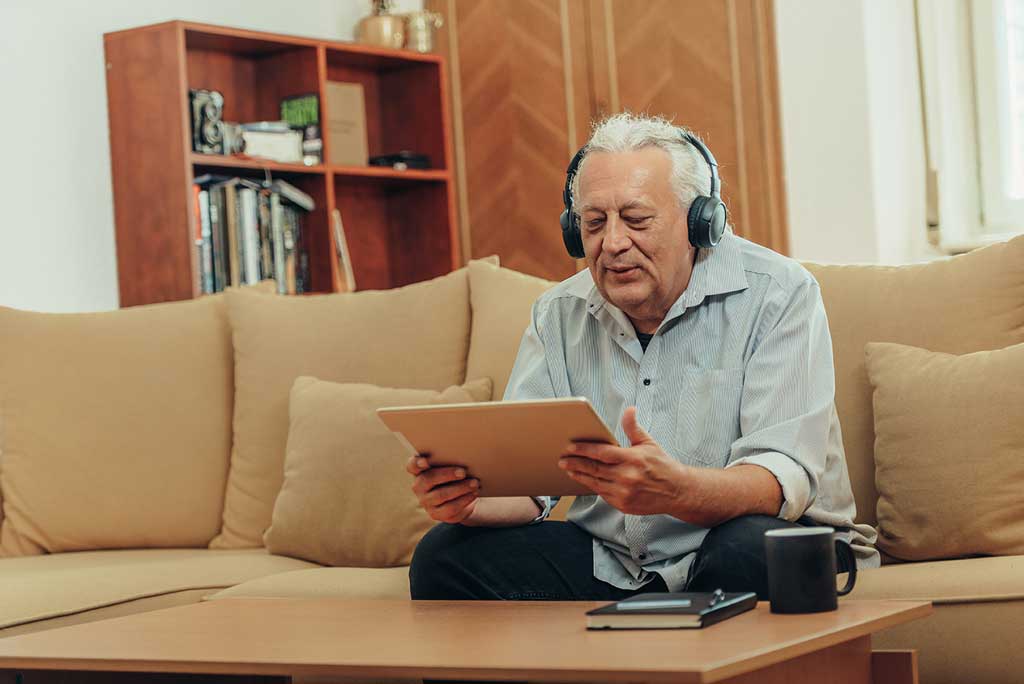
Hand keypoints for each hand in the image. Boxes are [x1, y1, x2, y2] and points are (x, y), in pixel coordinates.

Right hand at [406, 455, 479, 523]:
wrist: (462, 498)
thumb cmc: (455, 476)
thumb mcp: (451, 466)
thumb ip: (450, 460)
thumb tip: (463, 456)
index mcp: (419, 470)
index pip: (412, 465)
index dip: (417, 463)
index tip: (425, 461)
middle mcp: (419, 486)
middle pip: (428, 479)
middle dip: (447, 474)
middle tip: (463, 472)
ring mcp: (426, 502)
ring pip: (441, 495)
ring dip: (460, 488)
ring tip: (474, 483)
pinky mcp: (436, 514)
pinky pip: (450, 508)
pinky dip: (464, 500)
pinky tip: (473, 493)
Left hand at [559, 407, 692, 515]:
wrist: (677, 492)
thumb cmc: (663, 466)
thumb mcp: (649, 443)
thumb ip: (633, 427)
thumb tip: (629, 410)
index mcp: (632, 459)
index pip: (602, 453)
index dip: (583, 450)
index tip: (570, 447)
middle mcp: (627, 477)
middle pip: (594, 469)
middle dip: (575, 464)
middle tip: (562, 460)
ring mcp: (625, 493)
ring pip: (595, 483)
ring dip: (580, 476)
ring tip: (569, 469)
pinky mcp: (624, 505)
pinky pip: (603, 494)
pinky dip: (592, 486)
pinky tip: (585, 480)